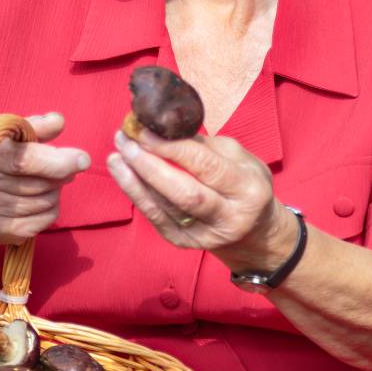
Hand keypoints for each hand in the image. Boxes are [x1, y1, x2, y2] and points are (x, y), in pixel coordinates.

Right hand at [0, 112, 90, 252]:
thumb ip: (28, 126)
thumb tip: (58, 121)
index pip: (24, 160)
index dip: (57, 160)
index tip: (83, 159)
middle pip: (43, 182)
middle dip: (60, 171)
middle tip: (59, 164)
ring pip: (49, 198)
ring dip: (54, 187)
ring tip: (40, 180)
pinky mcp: (7, 233)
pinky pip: (48, 217)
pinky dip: (51, 205)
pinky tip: (37, 197)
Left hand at [107, 128, 295, 273]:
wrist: (254, 231)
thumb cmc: (244, 184)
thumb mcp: (239, 158)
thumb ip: (204, 145)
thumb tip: (163, 126)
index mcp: (248, 189)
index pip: (206, 166)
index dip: (172, 147)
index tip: (145, 129)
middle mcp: (230, 217)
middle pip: (184, 192)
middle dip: (149, 165)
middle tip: (125, 141)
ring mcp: (206, 235)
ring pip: (165, 208)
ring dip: (135, 180)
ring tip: (117, 155)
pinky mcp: (185, 244)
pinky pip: (156, 219)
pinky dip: (137, 195)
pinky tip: (123, 175)